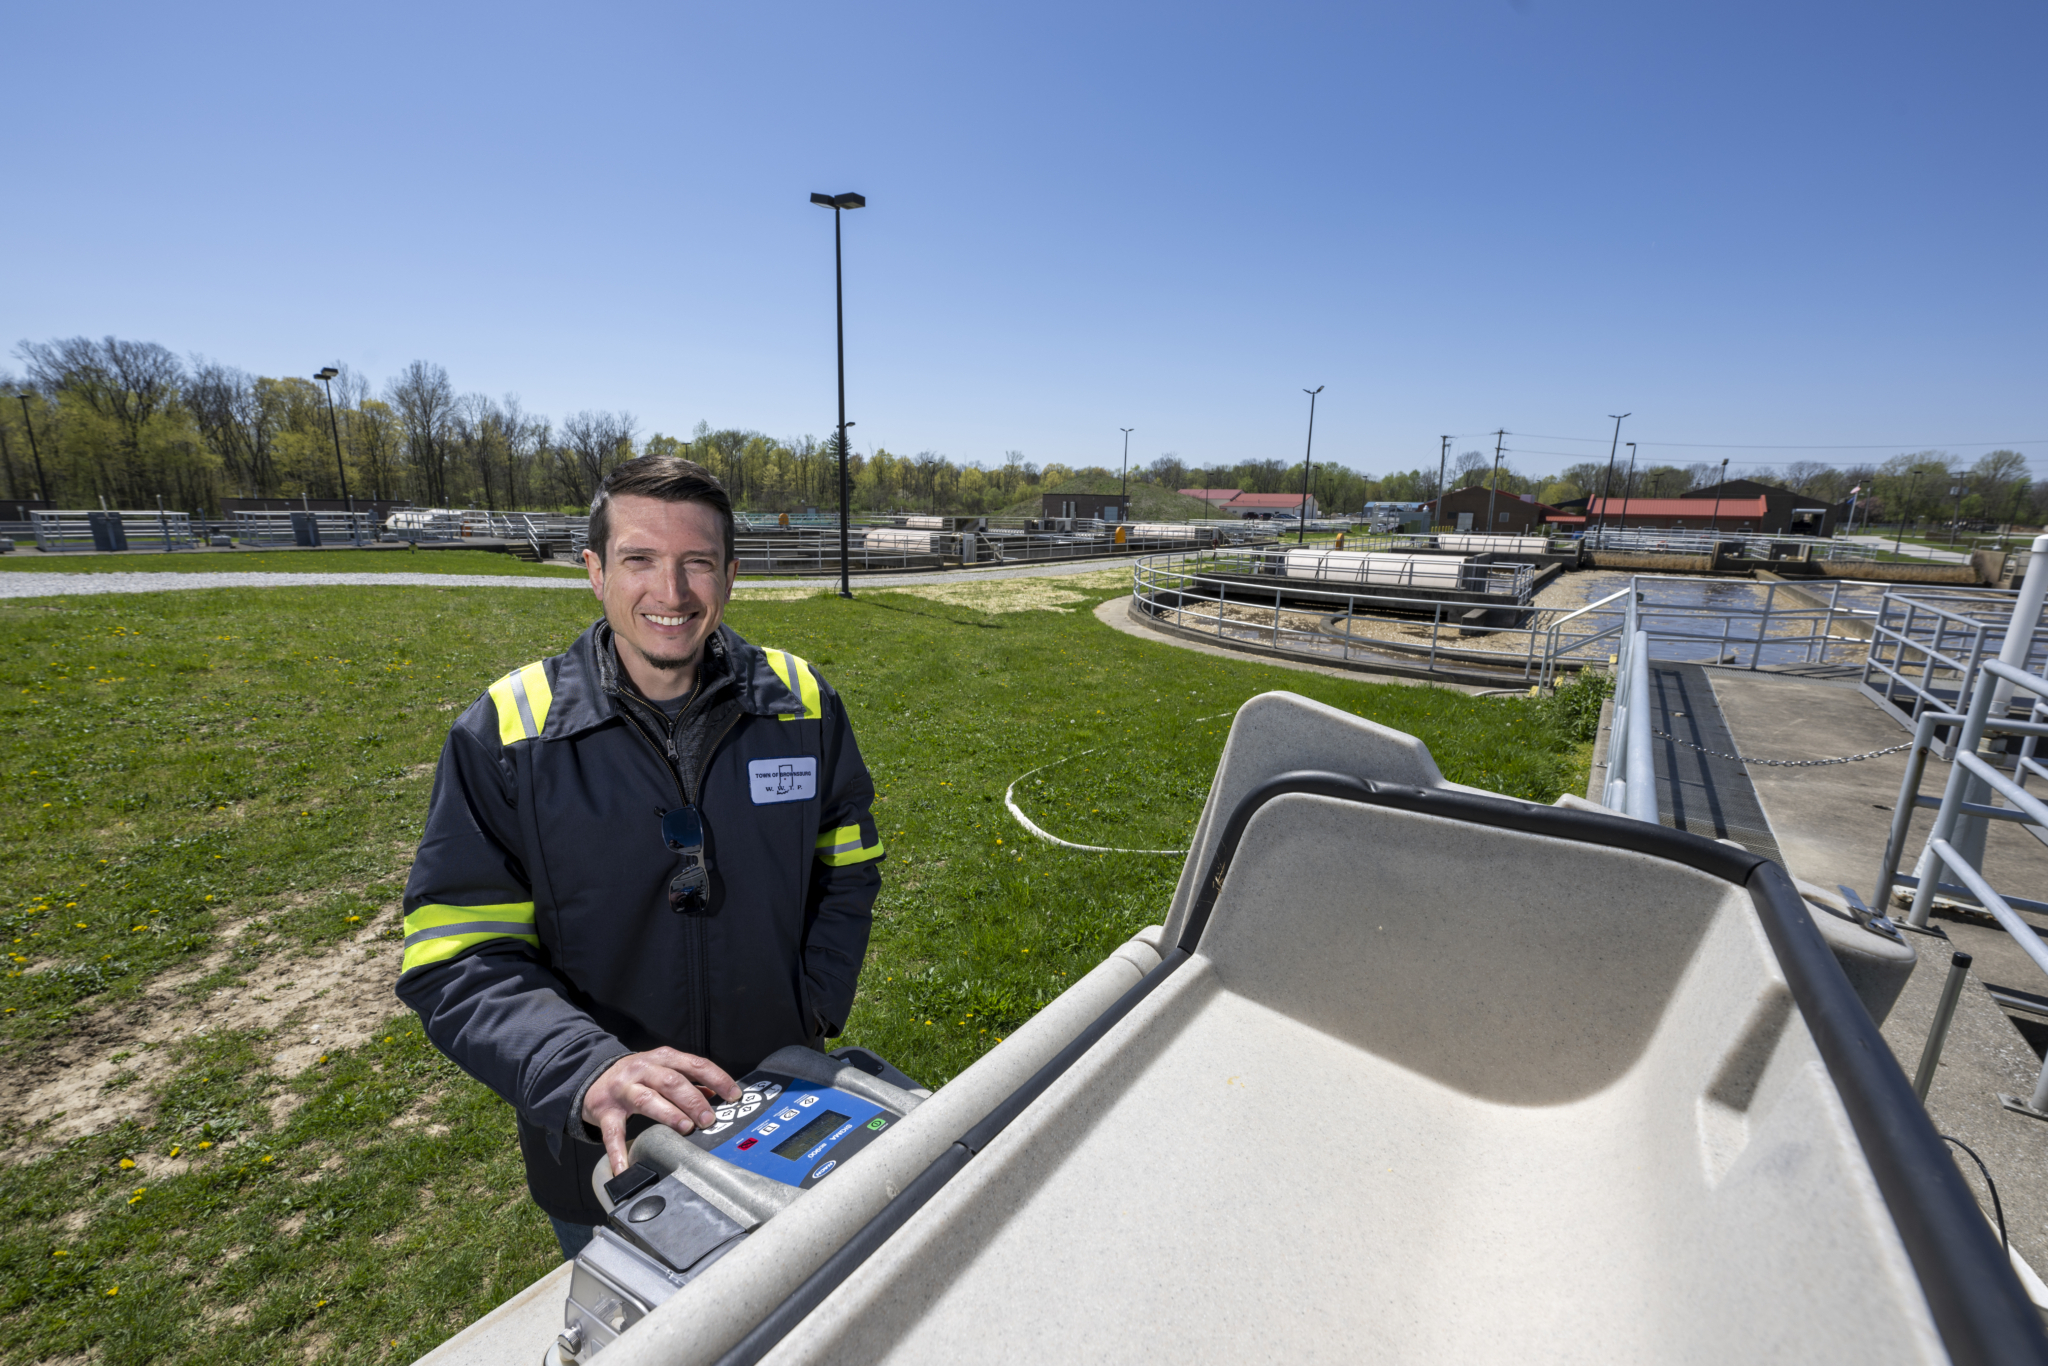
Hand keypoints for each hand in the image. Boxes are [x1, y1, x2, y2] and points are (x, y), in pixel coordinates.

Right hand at [582, 1048, 739, 1175]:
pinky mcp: (605, 1110)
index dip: (717, 1078)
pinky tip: (625, 1168)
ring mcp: (622, 1089)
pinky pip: (613, 1132)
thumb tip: (715, 1094)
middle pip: (672, 1081)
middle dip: (694, 1100)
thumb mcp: (662, 1069)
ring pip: (647, 1099)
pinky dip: (618, 1152)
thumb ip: (688, 1080)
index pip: (695, 1064)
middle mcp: (642, 1069)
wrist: (592, 1077)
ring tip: (685, 1129)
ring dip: (669, 1114)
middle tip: (709, 1120)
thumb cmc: (636, 1076)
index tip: (734, 1095)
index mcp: (662, 1058)